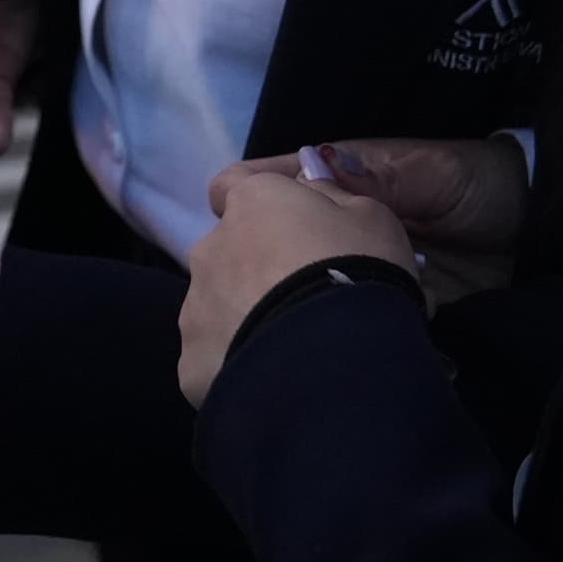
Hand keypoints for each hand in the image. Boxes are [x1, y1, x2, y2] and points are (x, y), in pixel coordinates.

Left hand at [176, 163, 415, 408]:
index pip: (233, 184)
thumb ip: (330, 194)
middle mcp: (209, 250)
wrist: (336, 363)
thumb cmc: (358, 272)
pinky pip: (214, 357)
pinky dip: (238, 362)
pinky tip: (272, 377)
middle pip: (230, 250)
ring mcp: (195, 309)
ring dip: (247, 314)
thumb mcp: (370, 216)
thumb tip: (307, 187)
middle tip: (304, 293)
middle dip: (259, 265)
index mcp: (249, 204)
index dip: (261, 198)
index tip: (293, 217)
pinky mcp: (192, 365)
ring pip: (219, 305)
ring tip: (293, 343)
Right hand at [211, 134, 528, 305]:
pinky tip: (296, 342)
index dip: (249, 188)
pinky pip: (344, 322)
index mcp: (350, 184)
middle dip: (254, 252)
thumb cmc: (483, 189)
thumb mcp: (435, 171)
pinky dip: (324, 331)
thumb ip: (382, 175)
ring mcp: (359, 272)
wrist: (544, 242)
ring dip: (284, 296)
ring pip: (304, 283)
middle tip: (229, 269)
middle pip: (282, 238)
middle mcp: (344, 228)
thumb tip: (317, 164)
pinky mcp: (380, 312)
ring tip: (253, 310)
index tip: (219, 199)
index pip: (285, 182)